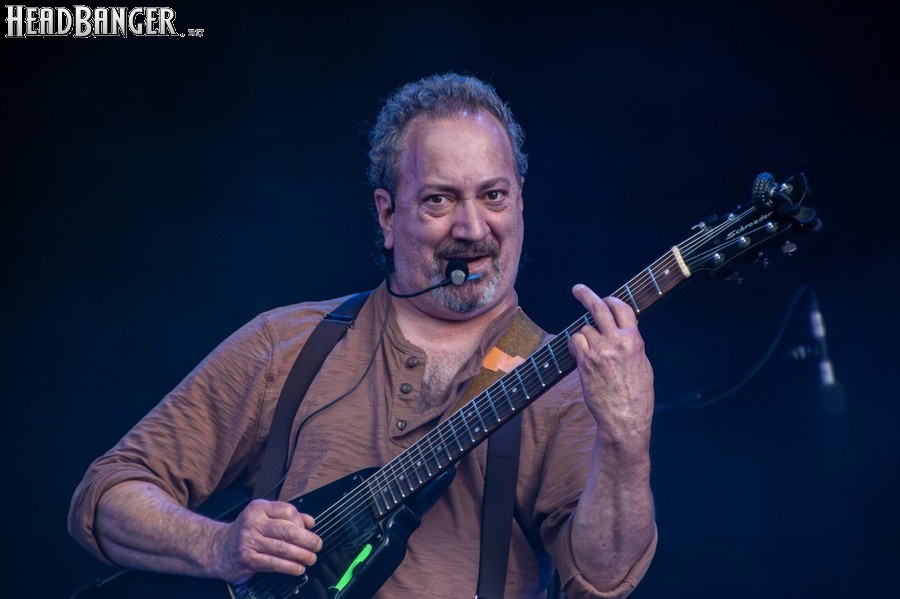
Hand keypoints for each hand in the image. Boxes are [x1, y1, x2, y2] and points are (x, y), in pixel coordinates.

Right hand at [211, 499, 321, 583]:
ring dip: (301, 555)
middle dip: (307, 540)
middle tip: (317, 545)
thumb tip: (310, 522)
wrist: (218, 548)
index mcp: (259, 508)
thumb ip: (286, 517)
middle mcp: (253, 523)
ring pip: (282, 548)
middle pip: (287, 531)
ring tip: (311, 558)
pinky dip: (289, 567)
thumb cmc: (246, 531)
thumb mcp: (263, 516)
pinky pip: (274, 564)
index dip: (301, 521)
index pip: (287, 511)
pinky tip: (298, 568)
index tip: (309, 529)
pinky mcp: (248, 560)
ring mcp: (249, 542)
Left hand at [568, 284, 653, 441]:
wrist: (625, 419)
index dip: (611, 300)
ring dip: (584, 336)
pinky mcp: (585, 363)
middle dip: (586, 295)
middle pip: (598, 308)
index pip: (622, 308)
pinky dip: (574, 344)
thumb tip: (622, 332)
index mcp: (634, 341)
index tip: (604, 298)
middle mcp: (617, 343)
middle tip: (577, 289)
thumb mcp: (642, 364)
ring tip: (590, 352)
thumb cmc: (636, 395)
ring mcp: (600, 352)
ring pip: (584, 329)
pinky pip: (574, 342)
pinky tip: (579, 354)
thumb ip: (631, 345)